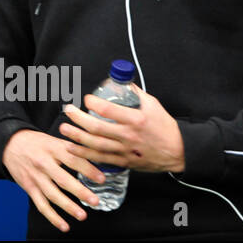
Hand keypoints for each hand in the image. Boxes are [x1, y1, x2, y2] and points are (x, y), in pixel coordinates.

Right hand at [1, 129, 105, 231]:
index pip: (73, 159)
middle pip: (63, 179)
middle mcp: (43, 163)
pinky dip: (52, 217)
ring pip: (52, 194)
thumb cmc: (37, 143)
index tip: (102, 179)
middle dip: (80, 191)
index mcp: (52, 148)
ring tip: (82, 215)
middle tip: (95, 201)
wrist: (9, 144)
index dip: (88, 169)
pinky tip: (64, 226)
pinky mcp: (29, 187)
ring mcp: (35, 177)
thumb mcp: (54, 140)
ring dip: (68, 207)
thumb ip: (73, 149)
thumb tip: (98, 157)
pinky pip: (41, 204)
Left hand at [59, 86, 184, 172]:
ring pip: (96, 145)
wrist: (179, 151)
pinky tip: (72, 149)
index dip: (94, 103)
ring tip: (63, 129)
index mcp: (136, 119)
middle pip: (97, 128)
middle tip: (67, 111)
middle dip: (78, 119)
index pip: (109, 110)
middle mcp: (128, 135)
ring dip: (77, 137)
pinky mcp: (124, 161)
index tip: (86, 99)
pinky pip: (101, 158)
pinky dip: (85, 154)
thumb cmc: (165, 127)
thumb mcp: (153, 105)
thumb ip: (135, 93)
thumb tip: (121, 81)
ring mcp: (125, 150)